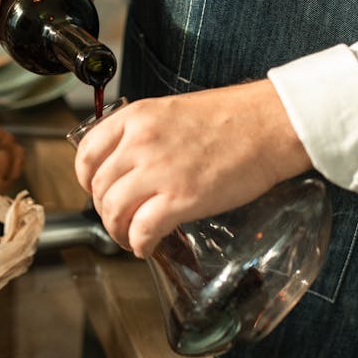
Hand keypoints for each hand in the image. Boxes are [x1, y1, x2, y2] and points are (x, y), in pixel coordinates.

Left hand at [74, 81, 311, 257]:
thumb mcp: (175, 111)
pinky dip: (139, 244)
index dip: (87, 180)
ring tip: (131, 237)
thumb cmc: (234, 118)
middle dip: (105, 211)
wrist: (271, 125)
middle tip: (119, 220)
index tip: (97, 190)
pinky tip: (147, 247)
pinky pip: (141, 230)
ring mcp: (159, 171)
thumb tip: (132, 163)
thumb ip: (146, 134)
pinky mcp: (180, 198)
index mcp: (136, 117)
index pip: (87, 153)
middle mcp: (140, 142)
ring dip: (118, 232)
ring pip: (114, 212)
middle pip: (99, 188)